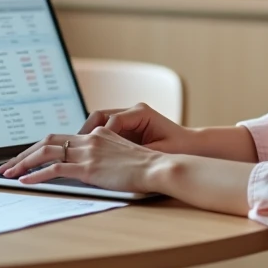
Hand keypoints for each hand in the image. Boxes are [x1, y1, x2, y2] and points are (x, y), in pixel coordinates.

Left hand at [0, 128, 161, 192]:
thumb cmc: (147, 167)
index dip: (40, 147)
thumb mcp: (123, 156)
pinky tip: (25, 181)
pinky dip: (36, 175)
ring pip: (46, 153)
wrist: (158, 167)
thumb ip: (106, 156)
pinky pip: (55, 169)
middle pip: (48, 141)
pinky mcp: (89, 168)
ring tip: (8, 173)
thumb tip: (94, 166)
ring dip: (23, 163)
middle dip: (24, 153)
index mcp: (97, 135)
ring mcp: (88, 153)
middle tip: (7, 164)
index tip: (27, 156)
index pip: (61, 137)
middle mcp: (90, 140)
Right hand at [79, 103, 194, 153]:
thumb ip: (136, 153)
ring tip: (78, 150)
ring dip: (89, 135)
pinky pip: (106, 128)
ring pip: (100, 121)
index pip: (112, 120)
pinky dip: (96, 139)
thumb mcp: (157, 153)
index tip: (93, 151)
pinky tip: (91, 152)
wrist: (192, 146)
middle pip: (100, 115)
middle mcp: (133, 110)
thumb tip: (114, 157)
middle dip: (87, 131)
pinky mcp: (128, 125)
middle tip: (74, 147)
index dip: (101, 136)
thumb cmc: (178, 149)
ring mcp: (129, 116)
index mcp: (141, 113)